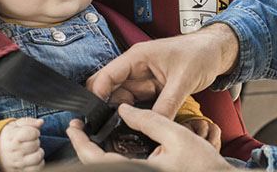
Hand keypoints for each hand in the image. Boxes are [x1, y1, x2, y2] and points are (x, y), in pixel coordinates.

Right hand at [0, 118, 44, 171]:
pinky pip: (38, 167)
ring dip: (38, 152)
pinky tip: (32, 158)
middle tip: (29, 141)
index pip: (31, 133)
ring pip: (38, 156)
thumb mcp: (14, 125)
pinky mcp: (21, 171)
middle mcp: (14, 152)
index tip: (32, 132)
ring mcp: (18, 163)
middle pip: (36, 144)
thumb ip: (28, 122)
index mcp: (12, 138)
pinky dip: (39, 162)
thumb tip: (40, 122)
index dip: (35, 131)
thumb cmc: (8, 137)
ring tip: (32, 150)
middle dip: (35, 140)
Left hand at [66, 104, 234, 170]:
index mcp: (139, 170)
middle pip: (98, 164)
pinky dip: (111, 157)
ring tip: (92, 133)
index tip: (74, 127)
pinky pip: (122, 168)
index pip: (96, 159)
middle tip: (79, 128)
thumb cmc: (202, 164)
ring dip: (96, 153)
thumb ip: (149, 120)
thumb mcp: (177, 135)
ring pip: (109, 166)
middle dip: (84, 146)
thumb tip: (124, 110)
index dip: (80, 142)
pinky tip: (113, 145)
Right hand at [87, 23, 238, 118]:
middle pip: (110, 88)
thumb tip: (153, 123)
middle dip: (107, 106)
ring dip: (123, 111)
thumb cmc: (200, 53)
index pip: (107, 75)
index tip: (95, 114)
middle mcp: (136, 67)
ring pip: (123, 98)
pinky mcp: (152, 87)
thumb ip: (166, 104)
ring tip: (127, 125)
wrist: (216, 52)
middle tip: (109, 124)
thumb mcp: (183, 80)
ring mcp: (143, 78)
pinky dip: (137, 113)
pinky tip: (139, 122)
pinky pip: (138, 103)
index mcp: (137, 57)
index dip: (98, 94)